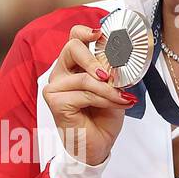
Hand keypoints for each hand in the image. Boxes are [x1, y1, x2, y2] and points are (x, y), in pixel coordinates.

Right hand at [41, 25, 137, 165]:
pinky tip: (116, 104)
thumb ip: (114, 72)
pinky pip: (85, 93)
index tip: (100, 34)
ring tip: (123, 98)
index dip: (84, 32)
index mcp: (74, 65)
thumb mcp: (115, 88)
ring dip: (109, 89)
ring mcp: (55, 87)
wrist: (98, 145)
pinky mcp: (55, 102)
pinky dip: (105, 99)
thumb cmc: (104, 115)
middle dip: (96, 59)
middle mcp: (61, 73)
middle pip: (72, 48)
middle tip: (111, 75)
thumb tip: (122, 58)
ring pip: (85, 77)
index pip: (73, 38)